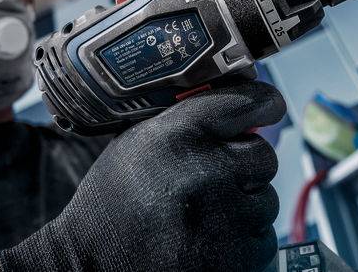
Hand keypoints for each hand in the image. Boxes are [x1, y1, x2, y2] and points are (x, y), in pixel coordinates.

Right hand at [0, 79, 285, 271]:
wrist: (90, 267)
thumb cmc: (114, 202)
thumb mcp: (137, 141)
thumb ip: (188, 119)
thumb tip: (241, 109)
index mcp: (177, 135)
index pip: (247, 103)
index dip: (263, 104)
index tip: (267, 107)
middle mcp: (204, 172)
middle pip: (264, 155)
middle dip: (245, 165)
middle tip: (215, 178)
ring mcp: (222, 219)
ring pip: (267, 199)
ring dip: (244, 205)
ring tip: (204, 214)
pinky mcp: (235, 259)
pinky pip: (264, 238)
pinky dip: (244, 240)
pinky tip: (210, 239)